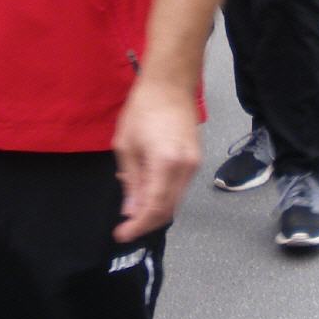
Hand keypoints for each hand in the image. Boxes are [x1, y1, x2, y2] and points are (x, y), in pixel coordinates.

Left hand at [111, 77, 201, 242]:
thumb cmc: (143, 109)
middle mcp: (185, 168)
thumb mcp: (126, 146)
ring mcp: (195, 165)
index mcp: (166, 164)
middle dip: (146, 222)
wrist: (170, 84)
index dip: (137, 226)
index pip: (153, 208)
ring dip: (156, 211)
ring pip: (176, 201)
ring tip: (134, 210)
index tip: (121, 235)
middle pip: (168, 210)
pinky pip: (180, 188)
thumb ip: (131, 182)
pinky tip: (148, 193)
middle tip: (126, 227)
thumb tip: (131, 211)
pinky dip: (164, 197)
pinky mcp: (197, 160)